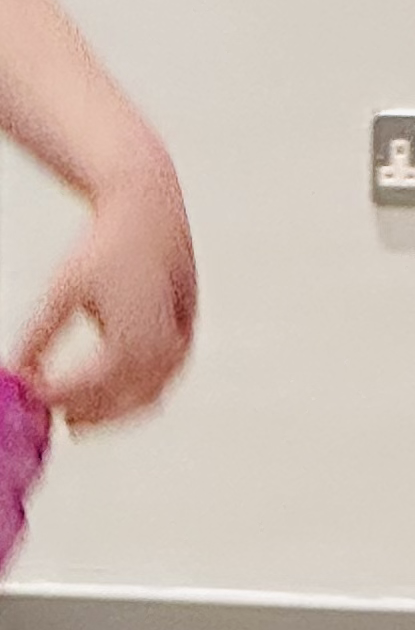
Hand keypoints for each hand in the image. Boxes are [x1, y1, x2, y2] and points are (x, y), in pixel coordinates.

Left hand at [10, 161, 196, 428]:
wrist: (150, 215)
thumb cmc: (105, 248)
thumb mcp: (62, 291)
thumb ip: (38, 336)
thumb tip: (13, 372)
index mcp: (132, 340)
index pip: (87, 388)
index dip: (54, 397)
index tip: (28, 397)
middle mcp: (162, 352)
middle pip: (116, 402)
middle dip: (82, 412)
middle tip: (48, 415)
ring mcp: (178, 350)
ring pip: (140, 401)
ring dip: (108, 413)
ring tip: (72, 413)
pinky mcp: (183, 344)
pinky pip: (156, 386)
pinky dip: (129, 398)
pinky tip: (101, 395)